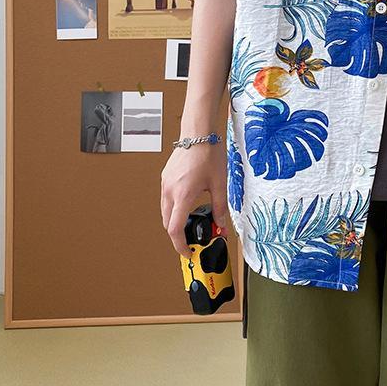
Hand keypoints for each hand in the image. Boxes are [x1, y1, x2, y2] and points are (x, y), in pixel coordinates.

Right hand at [160, 142, 227, 256]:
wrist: (198, 133)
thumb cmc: (209, 154)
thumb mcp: (219, 183)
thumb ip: (220, 208)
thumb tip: (221, 226)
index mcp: (183, 195)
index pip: (175, 230)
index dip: (180, 245)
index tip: (188, 252)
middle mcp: (170, 191)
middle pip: (168, 223)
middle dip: (179, 234)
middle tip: (194, 238)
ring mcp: (165, 184)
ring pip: (165, 212)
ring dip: (175, 220)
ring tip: (193, 221)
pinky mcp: (165, 178)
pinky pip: (166, 199)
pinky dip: (173, 208)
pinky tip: (187, 204)